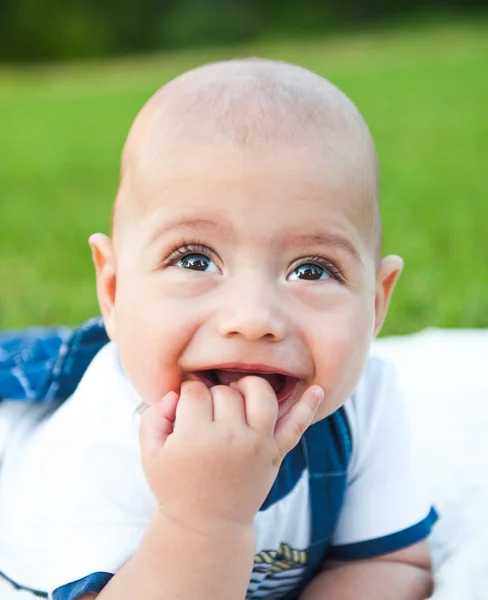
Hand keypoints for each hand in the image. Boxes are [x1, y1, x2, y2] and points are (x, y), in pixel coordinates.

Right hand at [140, 377, 322, 533]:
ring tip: (237, 397)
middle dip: (213, 395)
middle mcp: (230, 437)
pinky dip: (308, 406)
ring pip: (260, 393)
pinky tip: (319, 390)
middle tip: (206, 414)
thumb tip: (175, 392)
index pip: (195, 391)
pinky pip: (296, 425)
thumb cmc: (176, 486)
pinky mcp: (275, 453)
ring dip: (248, 387)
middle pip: (225, 391)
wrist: (207, 525)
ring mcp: (257, 444)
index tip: (185, 407)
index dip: (187, 394)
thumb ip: (153, 417)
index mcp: (195, 437)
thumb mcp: (150, 455)